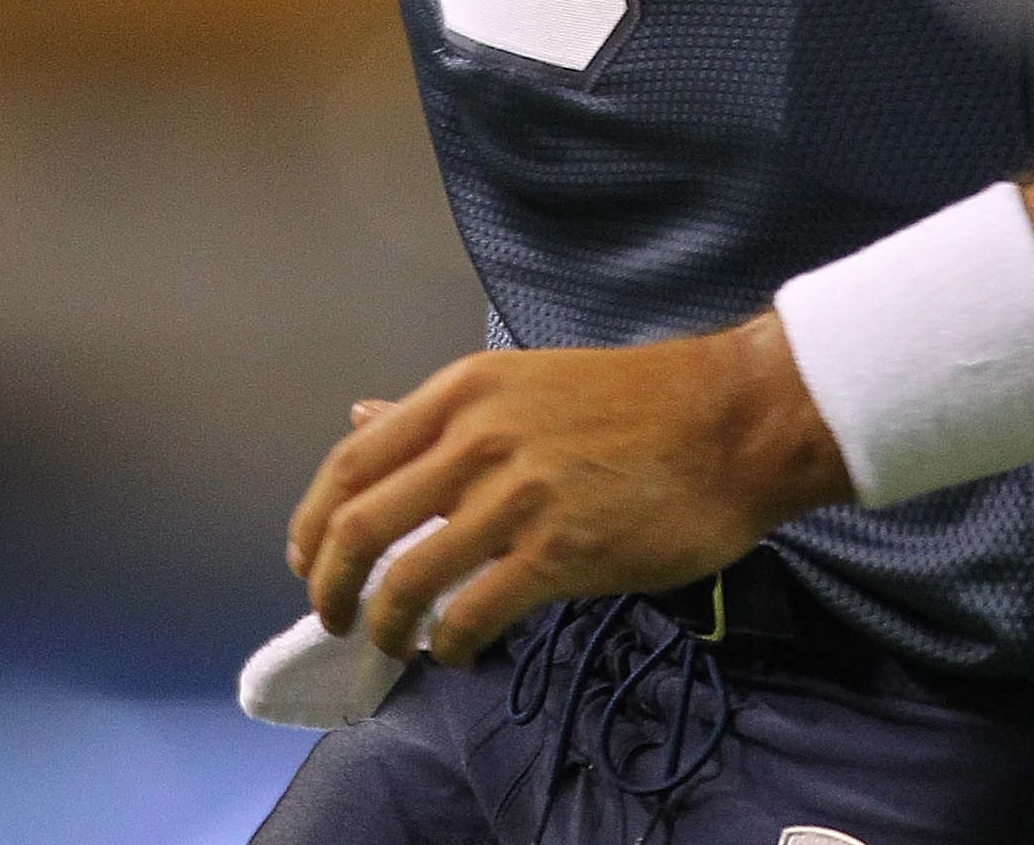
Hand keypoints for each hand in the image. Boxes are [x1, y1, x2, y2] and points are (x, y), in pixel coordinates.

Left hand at [285, 313, 852, 665]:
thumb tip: (360, 417)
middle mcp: (477, 437)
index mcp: (464, 390)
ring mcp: (516, 496)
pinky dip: (448, 645)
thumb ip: (438, 414)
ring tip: (395, 643)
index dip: (312, 521)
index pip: (352, 461)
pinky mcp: (559, 552)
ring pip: (406, 579)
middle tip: (335, 618)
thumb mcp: (522, 383)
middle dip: (329, 585)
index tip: (305, 561)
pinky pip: (471, 614)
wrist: (729, 422)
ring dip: (386, 625)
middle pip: (358, 524)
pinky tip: (456, 650)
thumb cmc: (635, 403)